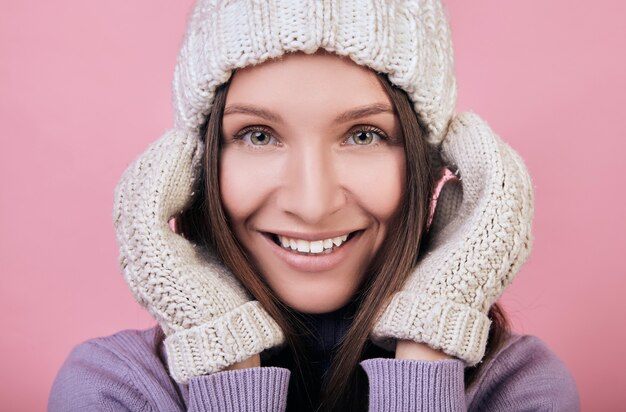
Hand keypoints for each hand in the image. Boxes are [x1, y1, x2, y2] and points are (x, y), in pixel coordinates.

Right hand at [114, 130, 282, 382]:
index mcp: (146, 252)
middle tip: (184, 138)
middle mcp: (134, 254)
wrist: (230, 336)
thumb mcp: (209, 249)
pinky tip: (188, 157)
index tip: (186, 147)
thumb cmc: (228, 294)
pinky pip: (149, 203)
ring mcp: (138, 257)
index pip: (140, 197)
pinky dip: (166, 174)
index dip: (159, 169)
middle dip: (157, 160)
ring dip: (161, 161)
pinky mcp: (152, 258)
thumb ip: (199, 221)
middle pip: (132, 190)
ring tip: (185, 140)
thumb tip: (207, 179)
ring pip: (136, 192)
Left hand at [372, 112, 533, 364]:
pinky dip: (477, 151)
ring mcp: (510, 230)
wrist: (428, 313)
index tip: (460, 137)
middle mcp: (518, 231)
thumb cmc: (430, 277)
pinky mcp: (493, 227)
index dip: (486, 155)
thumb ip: (454, 208)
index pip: (507, 182)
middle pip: (512, 172)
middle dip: (485, 144)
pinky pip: (493, 176)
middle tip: (460, 125)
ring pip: (506, 169)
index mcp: (508, 234)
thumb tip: (450, 180)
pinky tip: (458, 137)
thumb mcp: (447, 234)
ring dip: (481, 143)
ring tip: (458, 125)